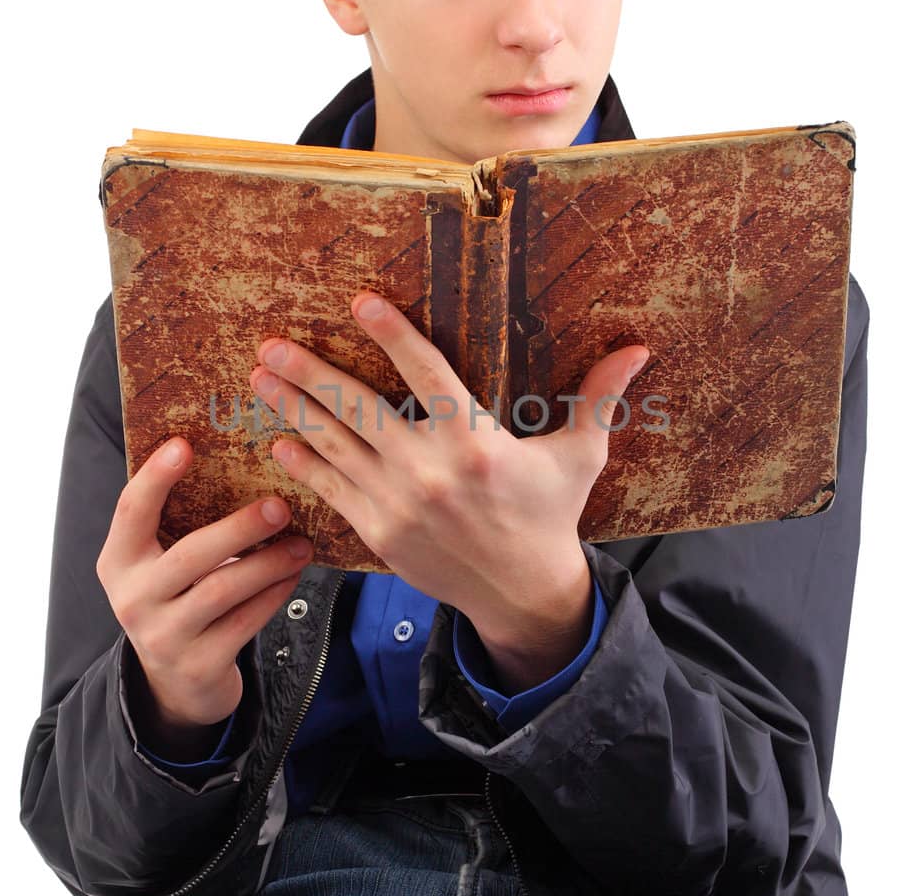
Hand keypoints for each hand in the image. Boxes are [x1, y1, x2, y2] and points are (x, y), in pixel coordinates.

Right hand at [96, 437, 313, 740]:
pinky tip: (293, 575)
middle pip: (190, 555)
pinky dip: (274, 595)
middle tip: (280, 506)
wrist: (175, 686)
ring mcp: (163, 636)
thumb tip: (236, 463)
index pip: (130, 511)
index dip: (155, 477)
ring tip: (301, 544)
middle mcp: (133, 599)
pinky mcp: (199, 665)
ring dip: (269, 563)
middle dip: (239, 528)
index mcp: (118, 562)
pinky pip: (245, 623)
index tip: (184, 443)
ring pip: (223, 590)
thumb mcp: (159, 567)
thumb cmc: (176, 602)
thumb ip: (178, 527)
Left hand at [248, 290, 647, 645]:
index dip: (392, 334)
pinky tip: (278, 441)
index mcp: (477, 443)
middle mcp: (431, 471)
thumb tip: (637, 348)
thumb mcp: (580, 456)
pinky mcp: (380, 532)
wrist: (522, 593)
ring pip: (335, 446)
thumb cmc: (549, 514)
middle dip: (310, 373)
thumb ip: (597, 398)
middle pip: (359, 409)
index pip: (427, 374)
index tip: (359, 302)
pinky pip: (332, 490)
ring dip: (293, 409)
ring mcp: (399, 503)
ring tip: (259, 378)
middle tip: (271, 343)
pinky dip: (304, 464)